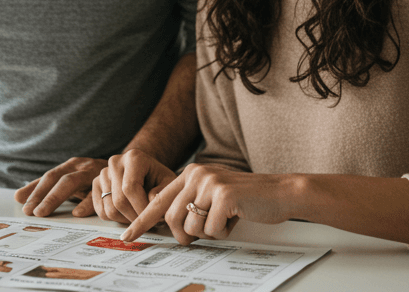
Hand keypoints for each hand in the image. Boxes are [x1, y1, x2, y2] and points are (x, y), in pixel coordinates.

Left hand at [15, 157, 104, 216]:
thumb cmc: (96, 180)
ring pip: (71, 182)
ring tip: (42, 212)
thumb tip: (17, 197)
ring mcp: (95, 172)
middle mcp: (82, 166)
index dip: (34, 189)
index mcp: (72, 166)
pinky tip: (77, 213)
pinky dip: (86, 203)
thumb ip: (47, 188)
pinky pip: (96, 192)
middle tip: (30, 211)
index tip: (20, 202)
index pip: (49, 176)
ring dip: (54, 197)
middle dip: (42, 195)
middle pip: (57, 178)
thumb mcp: (72, 182)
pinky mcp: (110, 182)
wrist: (130, 168)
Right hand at [91, 149, 177, 224]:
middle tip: (147, 221)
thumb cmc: (158, 179)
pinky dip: (115, 219)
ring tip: (139, 216)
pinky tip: (127, 214)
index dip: (141, 209)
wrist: (147, 173)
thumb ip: (163, 192)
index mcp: (134, 157)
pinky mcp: (96, 184)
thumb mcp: (169, 183)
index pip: (130, 188)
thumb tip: (151, 199)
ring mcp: (103, 173)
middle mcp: (115, 162)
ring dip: (126, 220)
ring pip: (109, 209)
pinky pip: (101, 211)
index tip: (153, 219)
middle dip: (135, 218)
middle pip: (119, 201)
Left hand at [120, 164, 293, 244]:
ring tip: (224, 221)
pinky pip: (211, 229)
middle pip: (171, 218)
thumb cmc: (247, 200)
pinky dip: (223, 232)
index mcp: (191, 175)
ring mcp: (210, 183)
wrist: (280, 192)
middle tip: (203, 234)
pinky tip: (235, 219)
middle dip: (184, 235)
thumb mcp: (213, 197)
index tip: (128, 235)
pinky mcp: (224, 196)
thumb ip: (190, 204)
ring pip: (190, 226)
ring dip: (208, 233)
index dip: (142, 220)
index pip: (159, 201)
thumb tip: (168, 227)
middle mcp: (197, 175)